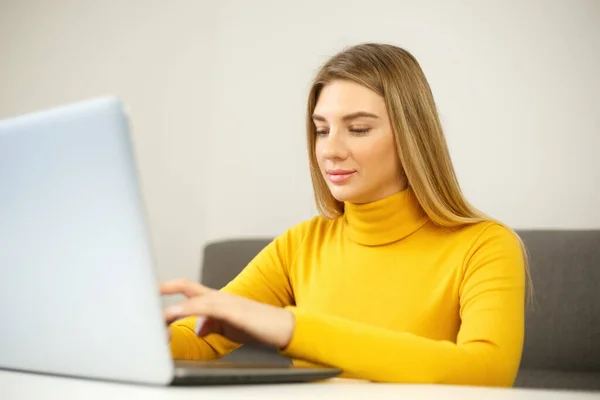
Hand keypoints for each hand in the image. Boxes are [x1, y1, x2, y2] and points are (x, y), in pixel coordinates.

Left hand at [160, 279, 294, 348]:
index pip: (188, 288)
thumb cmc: (258, 326)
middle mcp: (219, 296)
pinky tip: (173, 316)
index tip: (149, 291)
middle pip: (186, 285)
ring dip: (171, 308)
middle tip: (142, 294)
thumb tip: (198, 329)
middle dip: (163, 288)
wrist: (282, 327)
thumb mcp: (229, 328)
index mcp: (217, 299)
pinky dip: (186, 310)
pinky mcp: (232, 310)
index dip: (168, 287)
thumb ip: (212, 325)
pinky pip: (205, 308)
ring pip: (192, 297)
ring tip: (154, 316)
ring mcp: (225, 301)